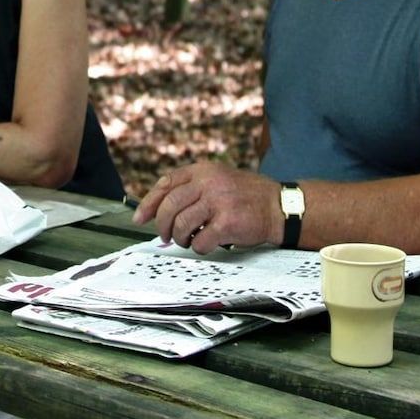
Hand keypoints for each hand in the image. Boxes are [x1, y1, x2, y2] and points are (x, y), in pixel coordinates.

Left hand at [132, 163, 281, 254]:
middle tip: (165, 237)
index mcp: (203, 170)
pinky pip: (200, 241)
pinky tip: (207, 245)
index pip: (166, 183)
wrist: (279, 207)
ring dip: (180, 238)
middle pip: (169, 206)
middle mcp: (209, 182)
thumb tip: (158, 209)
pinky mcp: (227, 223)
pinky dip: (199, 248)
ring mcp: (218, 202)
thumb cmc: (247, 196)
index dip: (150, 203)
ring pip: (181, 225)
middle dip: (162, 225)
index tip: (140, 218)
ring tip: (189, 240)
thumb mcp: (219, 179)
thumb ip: (193, 188)